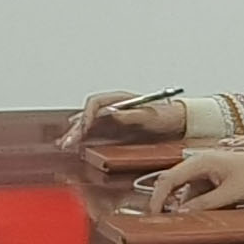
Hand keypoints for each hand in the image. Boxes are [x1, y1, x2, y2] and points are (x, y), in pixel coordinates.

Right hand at [58, 92, 193, 147]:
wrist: (178, 123)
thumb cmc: (166, 116)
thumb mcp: (150, 115)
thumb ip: (131, 114)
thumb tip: (112, 113)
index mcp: (121, 99)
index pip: (96, 103)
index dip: (87, 115)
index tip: (84, 128)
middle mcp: (114, 106)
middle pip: (88, 114)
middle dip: (76, 128)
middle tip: (68, 142)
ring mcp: (113, 118)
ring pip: (88, 123)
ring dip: (76, 133)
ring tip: (65, 144)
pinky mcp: (115, 129)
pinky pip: (95, 131)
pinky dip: (83, 137)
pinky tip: (75, 144)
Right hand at [133, 149, 243, 213]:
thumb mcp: (231, 194)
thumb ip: (205, 204)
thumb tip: (183, 214)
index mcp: (200, 162)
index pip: (168, 179)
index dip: (157, 198)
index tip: (153, 213)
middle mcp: (198, 164)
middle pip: (173, 185)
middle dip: (170, 203)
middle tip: (168, 220)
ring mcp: (204, 171)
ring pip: (186, 192)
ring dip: (188, 205)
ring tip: (201, 216)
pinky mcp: (211, 178)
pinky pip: (197, 193)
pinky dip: (198, 203)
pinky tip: (208, 210)